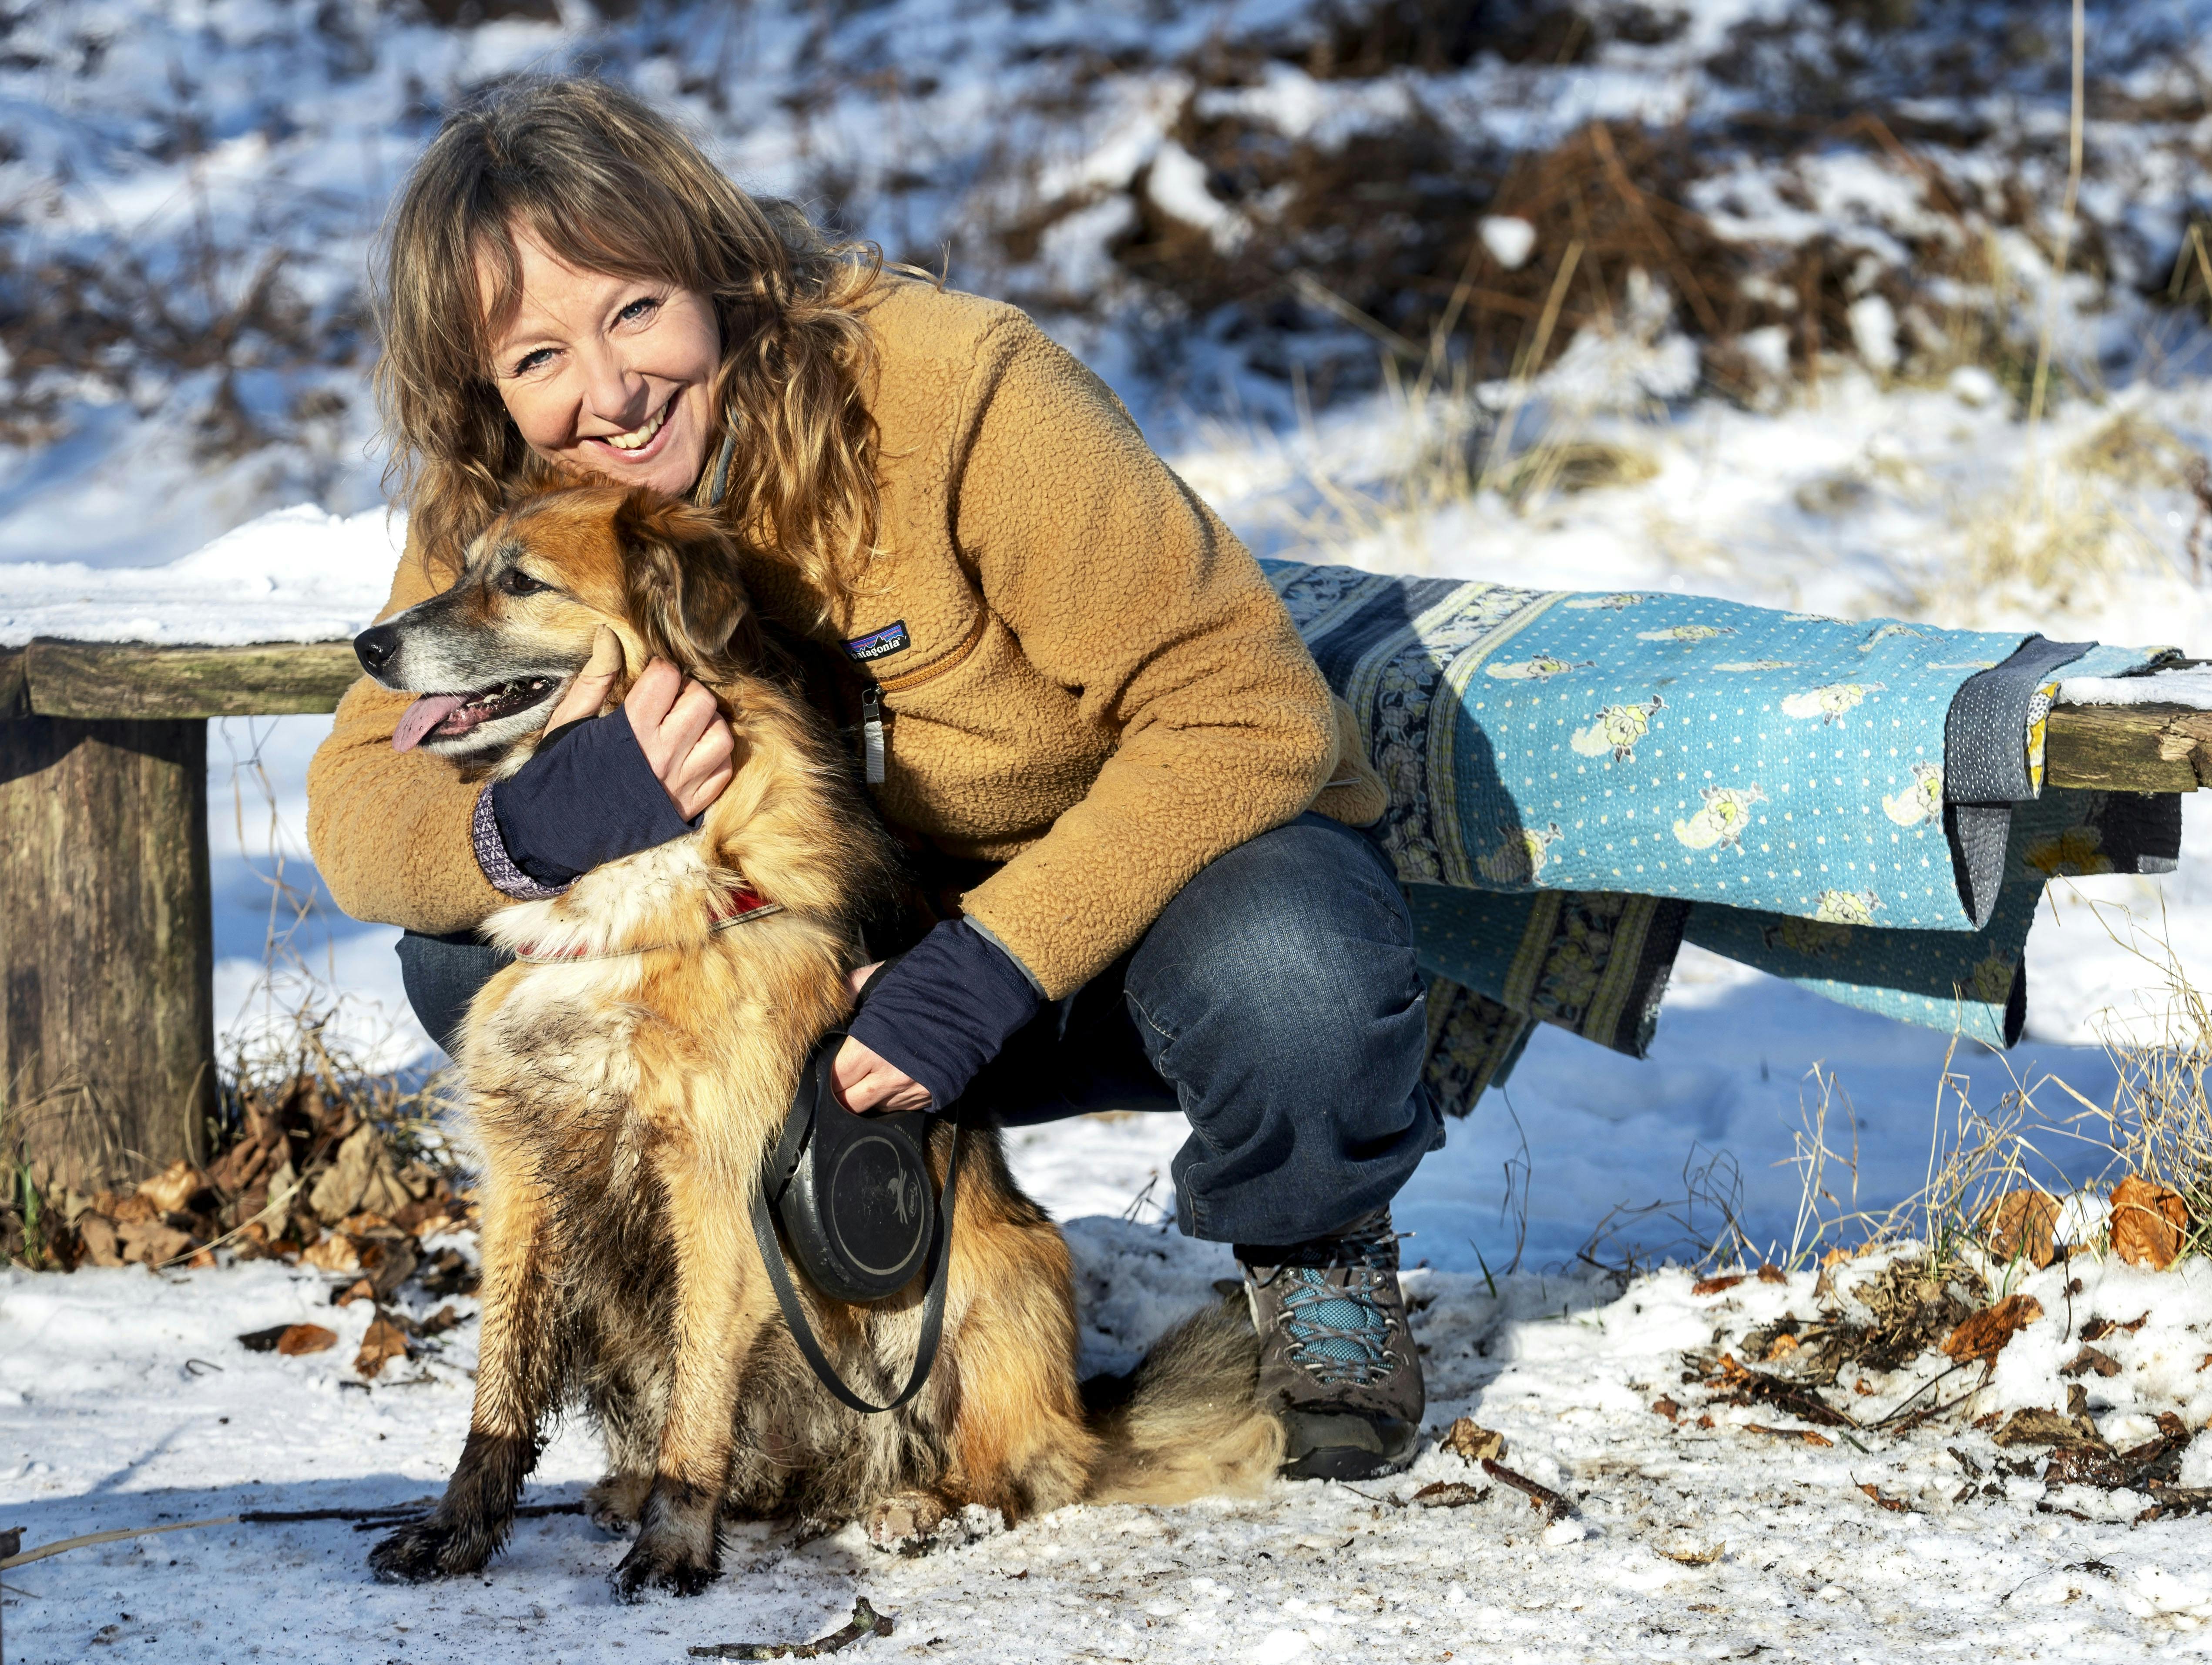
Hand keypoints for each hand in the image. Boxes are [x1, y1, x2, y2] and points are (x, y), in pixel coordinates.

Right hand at [547, 630, 733, 819]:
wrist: (553, 833)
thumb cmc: (557, 773)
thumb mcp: (568, 722)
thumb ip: (595, 678)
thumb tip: (608, 634)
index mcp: (630, 728)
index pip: (668, 677)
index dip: (662, 670)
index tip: (652, 677)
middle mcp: (661, 754)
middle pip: (702, 702)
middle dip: (689, 691)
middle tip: (672, 699)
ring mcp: (679, 783)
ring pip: (722, 737)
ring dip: (709, 724)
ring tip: (686, 726)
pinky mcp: (688, 808)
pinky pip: (722, 772)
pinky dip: (715, 758)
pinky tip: (693, 754)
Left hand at [833, 961, 931, 1112]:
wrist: (976, 995)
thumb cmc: (927, 984)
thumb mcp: (879, 979)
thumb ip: (849, 990)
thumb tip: (832, 1000)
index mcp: (868, 1048)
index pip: (835, 1079)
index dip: (830, 1077)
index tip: (832, 1071)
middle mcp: (888, 1076)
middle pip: (852, 1104)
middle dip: (845, 1095)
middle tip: (845, 1083)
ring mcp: (913, 1088)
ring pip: (879, 1107)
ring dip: (873, 1096)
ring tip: (877, 1074)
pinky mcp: (933, 1095)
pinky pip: (905, 1106)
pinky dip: (898, 1095)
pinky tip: (901, 1075)